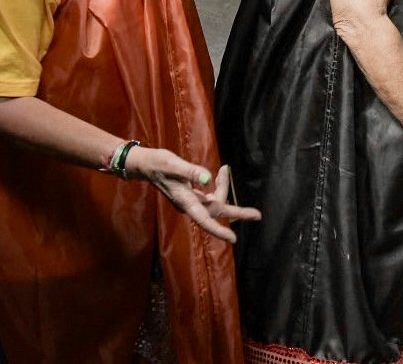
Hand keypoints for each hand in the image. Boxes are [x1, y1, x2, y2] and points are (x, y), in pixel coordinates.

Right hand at [125, 149, 261, 242]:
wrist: (144, 164)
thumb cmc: (157, 163)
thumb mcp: (173, 164)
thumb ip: (191, 172)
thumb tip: (209, 179)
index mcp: (184, 201)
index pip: (204, 219)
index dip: (218, 230)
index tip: (233, 239)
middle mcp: (188, 204)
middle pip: (216, 211)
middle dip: (237, 212)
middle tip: (257, 215)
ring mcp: (189, 201)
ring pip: (214, 202)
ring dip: (224, 189)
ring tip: (225, 169)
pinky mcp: (190, 196)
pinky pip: (209, 197)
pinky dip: (217, 186)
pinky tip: (219, 175)